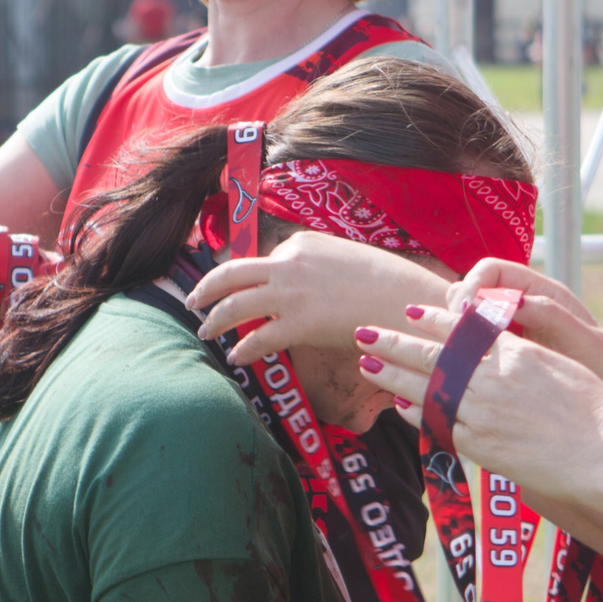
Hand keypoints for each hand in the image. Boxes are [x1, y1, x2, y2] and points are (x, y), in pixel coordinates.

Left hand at [189, 232, 449, 367]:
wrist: (408, 301)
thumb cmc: (388, 286)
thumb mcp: (345, 262)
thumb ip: (315, 271)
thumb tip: (301, 292)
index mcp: (302, 243)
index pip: (262, 261)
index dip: (245, 280)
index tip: (233, 290)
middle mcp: (289, 261)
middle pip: (231, 273)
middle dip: (207, 289)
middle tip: (193, 302)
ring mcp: (292, 292)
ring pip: (235, 304)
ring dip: (215, 320)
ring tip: (205, 331)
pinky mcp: (300, 322)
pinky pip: (259, 338)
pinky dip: (243, 349)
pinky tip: (236, 357)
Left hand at [355, 312, 602, 494]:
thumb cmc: (596, 412)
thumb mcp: (559, 367)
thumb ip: (522, 354)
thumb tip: (498, 345)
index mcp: (514, 353)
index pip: (461, 330)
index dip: (431, 321)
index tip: (409, 312)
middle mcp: (492, 379)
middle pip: (432, 356)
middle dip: (394, 343)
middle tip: (364, 332)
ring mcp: (482, 412)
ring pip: (427, 388)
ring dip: (394, 375)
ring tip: (368, 364)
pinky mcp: (480, 445)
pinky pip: (438, 424)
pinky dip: (417, 412)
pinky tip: (400, 404)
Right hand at [447, 259, 602, 397]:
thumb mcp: (582, 338)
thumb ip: (549, 315)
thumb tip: (513, 302)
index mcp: (541, 292)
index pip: (489, 270)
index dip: (471, 286)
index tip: (464, 312)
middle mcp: (523, 306)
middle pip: (471, 291)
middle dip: (456, 308)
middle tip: (451, 336)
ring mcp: (512, 330)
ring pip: (467, 320)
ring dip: (455, 334)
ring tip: (455, 356)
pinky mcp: (506, 355)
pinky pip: (473, 346)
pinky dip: (462, 353)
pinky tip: (463, 371)